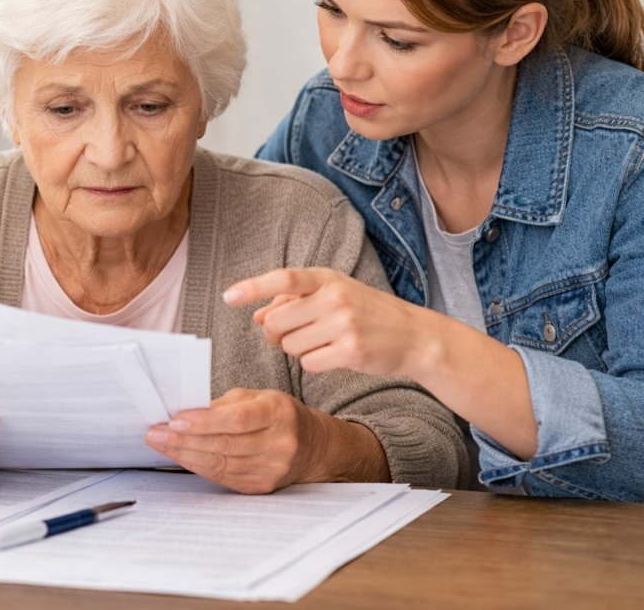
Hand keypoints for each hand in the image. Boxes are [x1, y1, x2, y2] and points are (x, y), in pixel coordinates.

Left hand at [144, 389, 324, 493]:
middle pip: (224, 445)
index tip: (174, 420)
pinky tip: (180, 457)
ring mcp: (273, 468)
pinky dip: (197, 467)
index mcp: (278, 412)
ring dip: (184, 455)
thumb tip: (185, 413)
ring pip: (220, 464)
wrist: (312, 446)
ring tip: (160, 444)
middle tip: (155, 433)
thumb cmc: (277, 415)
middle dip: (184, 440)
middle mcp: (280, 442)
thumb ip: (224, 404)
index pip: (237, 419)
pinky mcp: (262, 486)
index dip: (204, 422)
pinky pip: (223, 477)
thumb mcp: (257, 397)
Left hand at [226, 267, 539, 459]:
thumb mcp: (335, 296)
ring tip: (324, 342)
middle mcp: (335, 298)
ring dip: (298, 349)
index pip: (283, 278)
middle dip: (277, 332)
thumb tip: (258, 315)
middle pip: (277, 320)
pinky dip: (314, 363)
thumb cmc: (367, 314)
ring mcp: (344, 325)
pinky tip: (334, 356)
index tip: (228, 296)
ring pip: (290, 345)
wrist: (415, 337)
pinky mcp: (350, 352)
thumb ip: (295, 301)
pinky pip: (308, 363)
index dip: (252, 287)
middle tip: (294, 333)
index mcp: (329, 278)